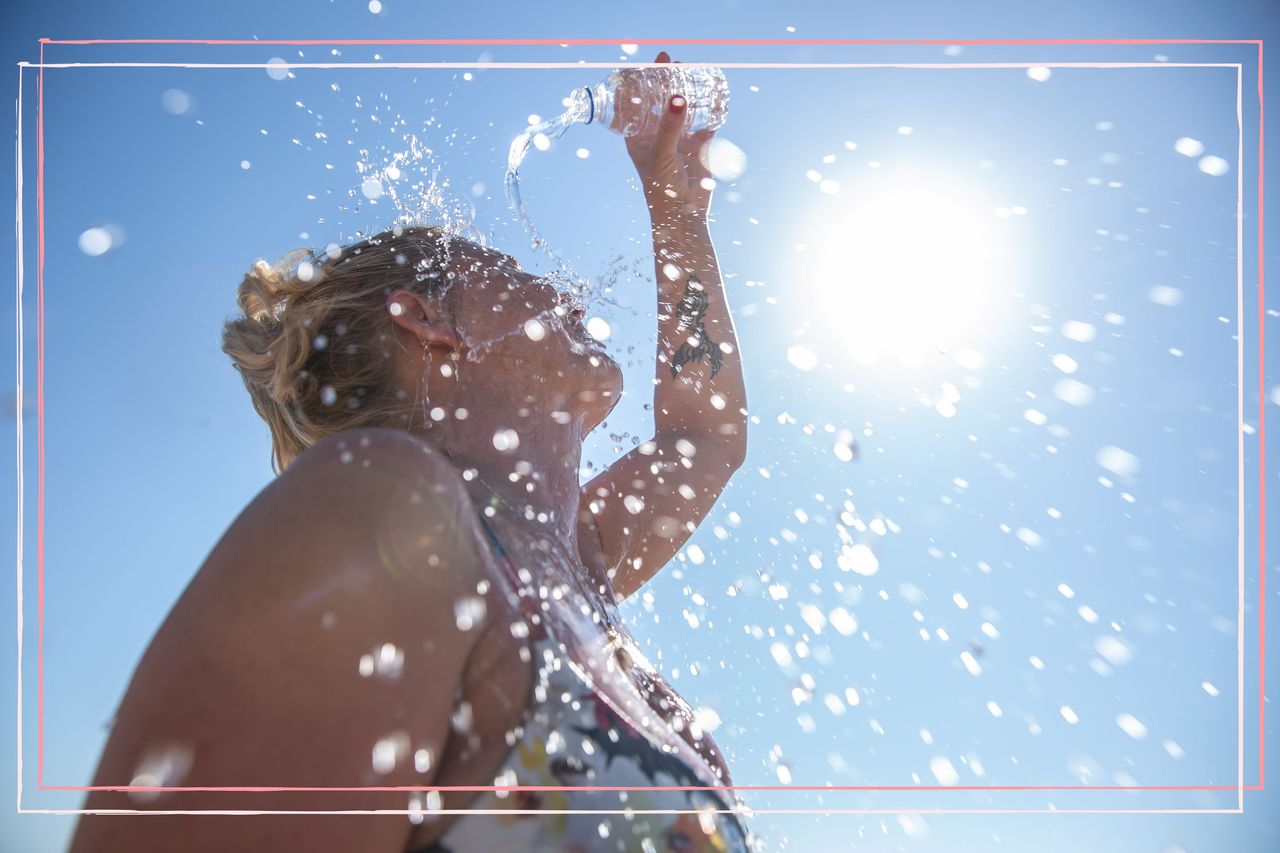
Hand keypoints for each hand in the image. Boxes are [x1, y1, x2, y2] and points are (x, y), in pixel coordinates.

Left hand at [624, 50, 716, 226]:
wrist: (684, 213)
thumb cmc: (661, 187)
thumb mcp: (661, 154)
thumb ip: (669, 126)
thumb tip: (677, 96)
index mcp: (639, 135)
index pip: (637, 101)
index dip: (642, 80)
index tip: (649, 62)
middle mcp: (659, 132)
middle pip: (661, 99)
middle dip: (667, 79)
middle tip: (672, 61)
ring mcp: (680, 136)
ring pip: (684, 106)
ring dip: (688, 88)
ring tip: (691, 70)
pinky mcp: (700, 143)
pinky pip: (706, 118)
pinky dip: (710, 105)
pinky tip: (713, 91)